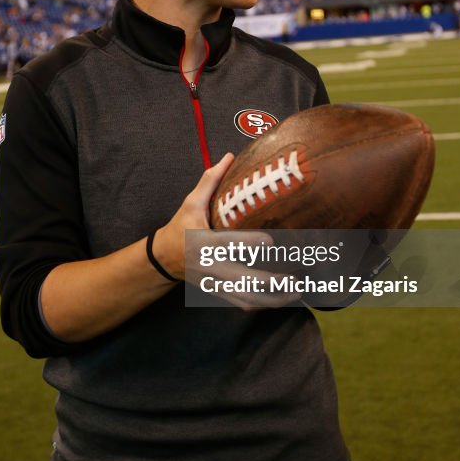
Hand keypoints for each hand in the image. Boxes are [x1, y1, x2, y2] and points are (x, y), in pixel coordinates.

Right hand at [153, 154, 299, 309]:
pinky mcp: (216, 291)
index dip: (247, 242)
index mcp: (203, 241)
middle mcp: (209, 265)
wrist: (163, 259)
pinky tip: (280, 301)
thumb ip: (210, 181)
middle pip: (241, 278)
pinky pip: (240, 301)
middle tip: (295, 280)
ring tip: (296, 292)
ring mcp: (213, 281)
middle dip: (269, 282)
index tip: (270, 240)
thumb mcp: (190, 202)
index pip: (227, 243)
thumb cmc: (180, 227)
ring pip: (244, 296)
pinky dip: (261, 304)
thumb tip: (229, 156)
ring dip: (271, 299)